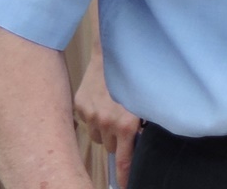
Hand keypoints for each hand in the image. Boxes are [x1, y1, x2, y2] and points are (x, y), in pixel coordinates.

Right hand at [74, 46, 140, 186]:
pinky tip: (101, 99)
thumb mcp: (146, 103)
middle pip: (109, 148)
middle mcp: (106, 123)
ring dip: (104, 128)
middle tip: (122, 122)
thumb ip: (142, 126)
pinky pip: (87, 121)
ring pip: (98, 136)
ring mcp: (90, 115)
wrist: (115, 51)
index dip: (123, 177)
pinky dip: (93, 115)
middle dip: (116, 140)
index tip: (124, 185)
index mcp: (126, 125)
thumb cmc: (136, 76)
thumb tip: (141, 142)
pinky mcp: (79, 106)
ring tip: (112, 108)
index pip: (123, 161)